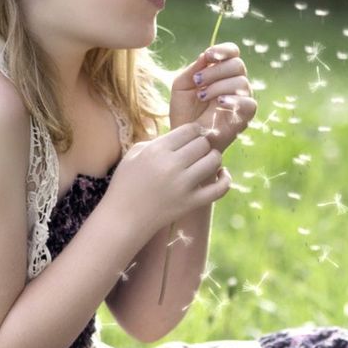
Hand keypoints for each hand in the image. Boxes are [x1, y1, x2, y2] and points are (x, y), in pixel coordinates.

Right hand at [107, 121, 230, 234]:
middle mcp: (171, 165)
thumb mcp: (134, 154)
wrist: (122, 218)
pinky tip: (221, 174)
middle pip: (203, 143)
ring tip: (205, 162)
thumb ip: (157, 141)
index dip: (194, 130)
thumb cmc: (125, 184)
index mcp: (156, 150)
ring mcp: (183, 185)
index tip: (193, 136)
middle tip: (195, 152)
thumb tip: (182, 136)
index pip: (190, 129)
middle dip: (202, 144)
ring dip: (213, 158)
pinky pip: (220, 189)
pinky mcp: (191, 203)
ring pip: (214, 160)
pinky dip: (225, 179)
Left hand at [168, 42, 256, 151]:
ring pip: (241, 82)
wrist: (185, 138)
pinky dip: (234, 100)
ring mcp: (242, 99)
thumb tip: (207, 55)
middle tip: (197, 81)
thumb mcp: (182, 85)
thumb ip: (194, 68)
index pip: (233, 52)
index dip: (224, 50)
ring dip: (218, 86)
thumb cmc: (184, 112)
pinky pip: (249, 103)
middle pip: (237, 64)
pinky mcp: (245, 116)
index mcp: (222, 72)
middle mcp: (235, 83)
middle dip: (215, 71)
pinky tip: (220, 102)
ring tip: (202, 96)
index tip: (208, 56)